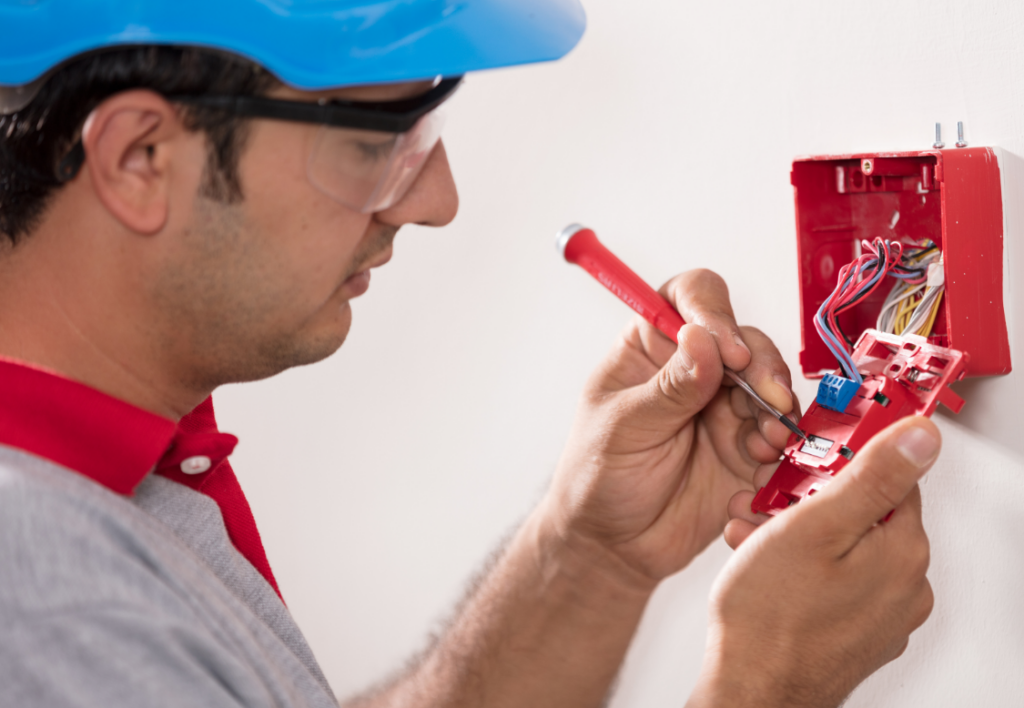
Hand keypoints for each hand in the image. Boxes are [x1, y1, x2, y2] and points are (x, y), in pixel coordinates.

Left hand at [542, 269, 797, 582]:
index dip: (714, 313)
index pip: (690, 298)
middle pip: (745, 340)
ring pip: (771, 386)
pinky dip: (782, 449)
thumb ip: (668, 388)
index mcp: (651, 347)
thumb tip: (703, 339)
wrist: (614, 548)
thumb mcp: (623, 429)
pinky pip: (781, 436)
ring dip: (777, 410)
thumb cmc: (597, 479)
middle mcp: (693, 369)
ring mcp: (723, 407)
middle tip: (767, 400)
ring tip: (765, 444)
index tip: (727, 350)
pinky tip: (763, 468)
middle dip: (762, 367)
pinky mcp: (747, 448)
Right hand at [688, 417, 938, 707]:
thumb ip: (872, 476)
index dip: (839, 461)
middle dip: (808, 501)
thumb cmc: (770, 618)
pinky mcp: (856, 632)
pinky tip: (764, 569)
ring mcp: (882, 614)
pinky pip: (834, 581)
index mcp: (903, 552)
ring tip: (753, 539)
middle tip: (769, 504)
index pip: (889, 476)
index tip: (806, 461)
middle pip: (862, 512)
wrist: (749, 691)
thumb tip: (920, 437)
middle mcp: (905, 586)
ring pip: (842, 547)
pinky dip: (800, 567)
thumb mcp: (814, 525)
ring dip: (796, 533)